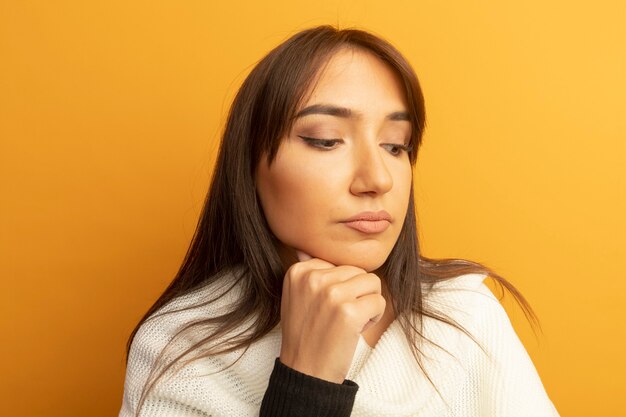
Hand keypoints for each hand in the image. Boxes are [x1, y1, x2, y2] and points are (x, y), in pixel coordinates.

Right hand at [279, 250, 385, 382]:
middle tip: (338, 317)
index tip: (325, 308)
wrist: (304, 371)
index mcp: (299, 271)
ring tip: (348, 322)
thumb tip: (304, 249)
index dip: (340, 287)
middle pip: (358, 271)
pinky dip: (374, 317)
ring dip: (367, 304)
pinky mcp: (348, 312)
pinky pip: (379, 302)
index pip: (339, 264)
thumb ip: (306, 272)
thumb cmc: (305, 334)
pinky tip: (356, 330)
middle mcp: (313, 278)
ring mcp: (331, 294)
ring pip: (372, 283)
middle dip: (356, 294)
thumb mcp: (296, 297)